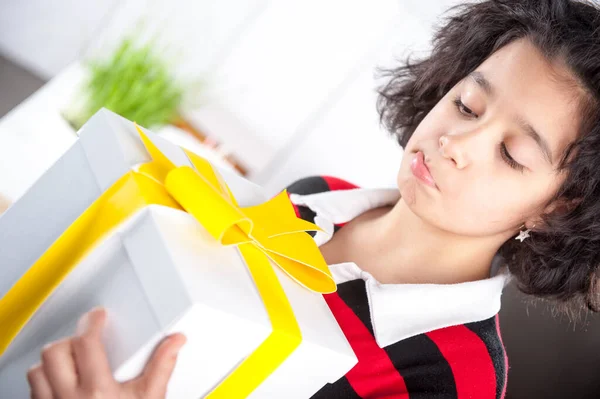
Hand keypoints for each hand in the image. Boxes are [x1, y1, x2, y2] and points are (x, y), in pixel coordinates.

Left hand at [27, 307, 186, 398]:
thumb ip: (162, 367)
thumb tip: (174, 342)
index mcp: (98, 391)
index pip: (86, 342)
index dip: (92, 322)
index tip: (98, 316)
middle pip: (55, 353)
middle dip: (70, 340)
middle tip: (85, 340)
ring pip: (37, 372)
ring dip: (52, 362)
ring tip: (71, 361)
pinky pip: (34, 392)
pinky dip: (44, 382)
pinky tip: (62, 383)